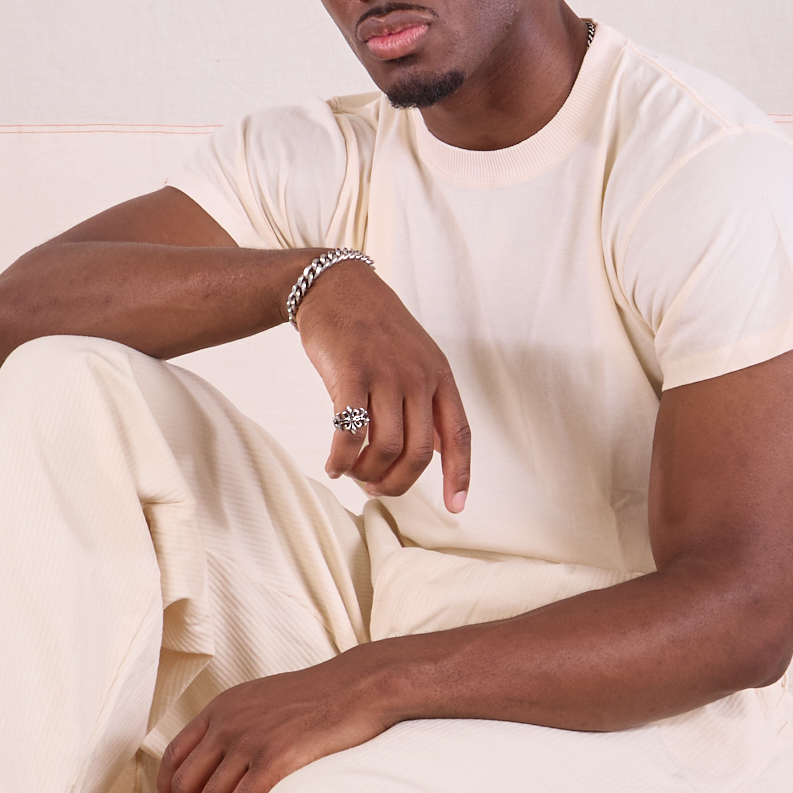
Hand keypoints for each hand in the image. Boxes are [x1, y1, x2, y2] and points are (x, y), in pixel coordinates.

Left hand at [156, 656, 390, 792]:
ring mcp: (250, 742)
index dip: (167, 787)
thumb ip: (237, 722)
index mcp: (221, 709)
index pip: (174, 755)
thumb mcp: (263, 699)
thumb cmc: (319, 698)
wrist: (357, 687)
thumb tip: (221, 756)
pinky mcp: (275, 760)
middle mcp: (228, 724)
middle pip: (187, 784)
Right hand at [295, 262, 470, 511]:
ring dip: (367, 473)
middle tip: (377, 489)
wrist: (335, 285)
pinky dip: (342, 459)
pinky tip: (333, 465)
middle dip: (399, 483)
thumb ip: (427, 399)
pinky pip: (351, 433)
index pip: (458, 434)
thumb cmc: (373, 328)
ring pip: (386, 448)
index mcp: (439, 374)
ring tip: (353, 474)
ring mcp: (385, 373)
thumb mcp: (415, 356)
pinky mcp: (351, 373)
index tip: (455, 507)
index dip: (459, 475)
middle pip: (419, 452)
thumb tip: (436, 450)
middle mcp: (418, 375)